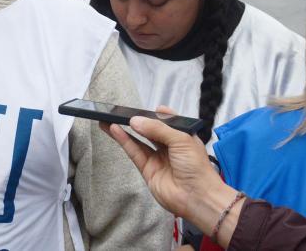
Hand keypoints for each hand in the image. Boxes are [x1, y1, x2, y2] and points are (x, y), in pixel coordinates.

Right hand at [100, 106, 238, 241]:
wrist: (197, 197)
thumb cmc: (197, 168)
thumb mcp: (181, 139)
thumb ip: (157, 128)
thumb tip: (136, 121)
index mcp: (182, 137)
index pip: (166, 121)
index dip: (154, 115)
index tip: (141, 109)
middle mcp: (169, 147)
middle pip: (149, 130)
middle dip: (136, 122)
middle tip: (119, 112)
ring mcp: (158, 158)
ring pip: (138, 140)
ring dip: (124, 130)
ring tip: (108, 119)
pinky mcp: (147, 170)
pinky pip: (133, 152)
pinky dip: (123, 140)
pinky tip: (114, 130)